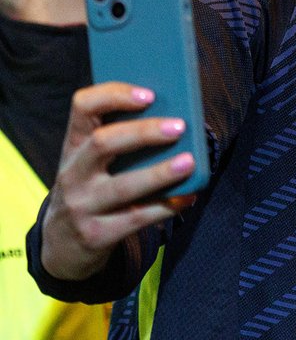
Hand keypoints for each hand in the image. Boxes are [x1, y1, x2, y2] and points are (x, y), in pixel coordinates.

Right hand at [40, 83, 194, 280]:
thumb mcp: (91, 162)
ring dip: (160, 173)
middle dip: (144, 132)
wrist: (61, 245)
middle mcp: (73, 173)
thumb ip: (122, 140)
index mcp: (73, 145)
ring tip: (189, 162)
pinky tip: (188, 197)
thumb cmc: (91, 188)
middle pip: (104, 143)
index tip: (149, 94)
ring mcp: (82, 206)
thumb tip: (176, 119)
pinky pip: (137, 218)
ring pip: (123, 186)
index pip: (83, 107)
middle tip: (179, 127)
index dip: (114, 95)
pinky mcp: (97, 235)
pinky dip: (166, 206)